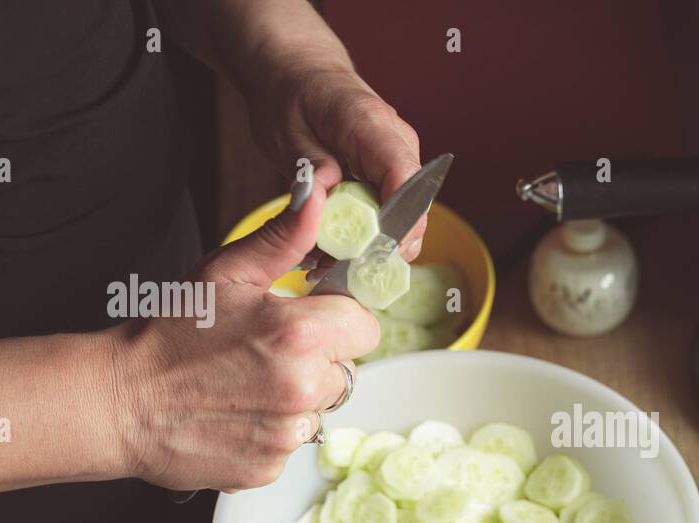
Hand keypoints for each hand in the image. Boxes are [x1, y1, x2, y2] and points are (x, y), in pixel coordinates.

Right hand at [111, 185, 380, 490]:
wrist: (118, 401)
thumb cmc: (168, 334)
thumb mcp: (225, 274)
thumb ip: (283, 239)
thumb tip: (318, 199)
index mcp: (299, 335)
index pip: (365, 327)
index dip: (338, 320)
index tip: (309, 320)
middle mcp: (302, 388)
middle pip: (345, 370)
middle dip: (317, 360)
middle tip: (265, 353)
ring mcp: (288, 433)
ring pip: (321, 409)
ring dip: (296, 398)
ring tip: (246, 385)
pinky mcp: (271, 466)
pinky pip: (293, 441)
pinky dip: (272, 431)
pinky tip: (236, 415)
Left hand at [248, 63, 426, 259]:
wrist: (298, 73)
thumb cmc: (289, 96)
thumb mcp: (285, 130)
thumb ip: (309, 165)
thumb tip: (326, 197)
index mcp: (371, 124)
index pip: (405, 177)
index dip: (397, 222)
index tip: (373, 252)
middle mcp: (396, 141)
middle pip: (413, 207)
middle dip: (385, 246)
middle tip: (342, 272)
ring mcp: (399, 158)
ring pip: (405, 217)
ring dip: (373, 246)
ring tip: (329, 265)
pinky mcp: (392, 174)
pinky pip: (390, 212)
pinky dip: (367, 235)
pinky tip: (334, 251)